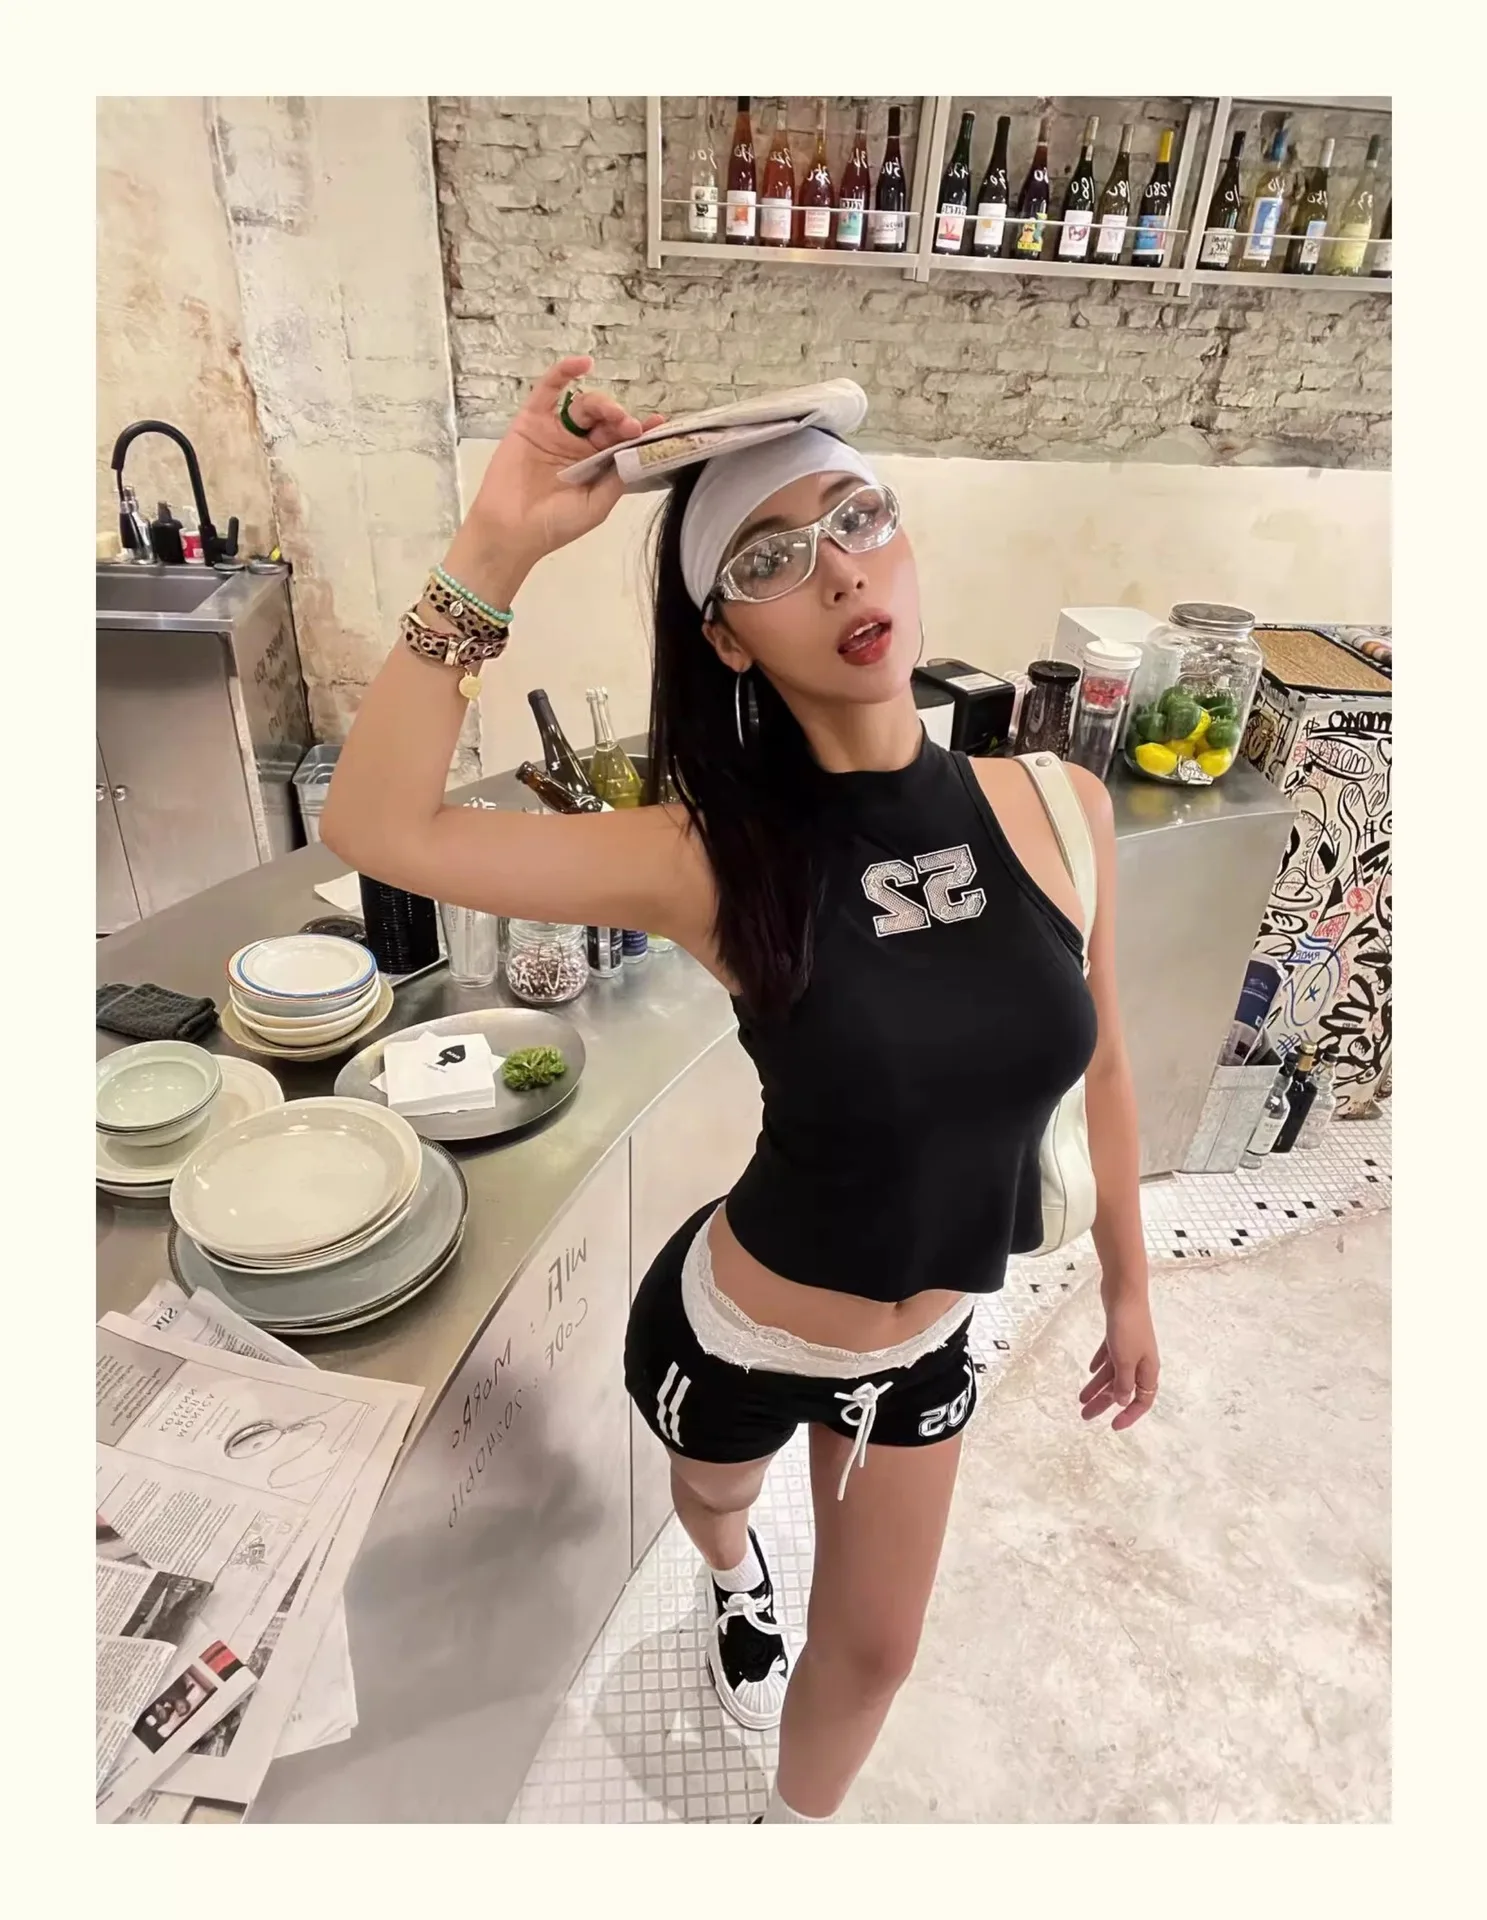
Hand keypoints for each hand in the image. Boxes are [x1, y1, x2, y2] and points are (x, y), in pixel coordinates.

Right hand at [461, 355, 663, 578]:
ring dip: (602, 403)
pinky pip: (547, 391)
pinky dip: (563, 373)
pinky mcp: (532, 421)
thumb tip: (639, 451)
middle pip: (606, 420)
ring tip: (612, 413)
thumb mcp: (597, 506)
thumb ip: (617, 478)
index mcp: (597, 465)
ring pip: (584, 406)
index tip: (659, 424)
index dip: (640, 431)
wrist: (511, 531)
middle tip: (630, 426)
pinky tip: (582, 363)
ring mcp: (556, 431)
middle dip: (620, 419)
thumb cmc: (555, 525)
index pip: (622, 441)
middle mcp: (579, 445)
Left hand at [1079, 1294, 1159, 1430]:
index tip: (1113, 1426)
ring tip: (1080, 1399)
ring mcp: (1129, 1347)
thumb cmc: (1127, 1327)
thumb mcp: (1125, 1360)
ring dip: (1097, 1386)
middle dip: (1104, 1404)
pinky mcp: (1118, 1335)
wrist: (1124, 1291)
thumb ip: (1124, 1382)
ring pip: (1113, 1373)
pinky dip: (1100, 1364)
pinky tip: (1090, 1370)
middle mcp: (1141, 1361)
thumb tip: (1123, 1402)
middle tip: (1085, 1415)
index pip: (1142, 1400)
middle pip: (1122, 1389)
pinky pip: (1109, 1356)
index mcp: (1147, 1370)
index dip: (1129, 1415)